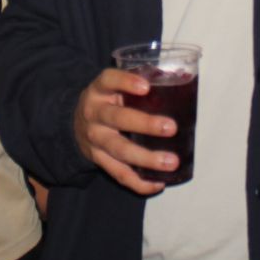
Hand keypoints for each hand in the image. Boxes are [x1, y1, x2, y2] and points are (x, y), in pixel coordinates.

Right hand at [73, 68, 175, 195]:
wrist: (75, 124)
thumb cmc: (107, 102)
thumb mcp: (113, 88)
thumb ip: (137, 83)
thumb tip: (184, 77)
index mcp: (99, 91)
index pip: (108, 80)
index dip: (126, 82)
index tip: (146, 87)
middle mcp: (94, 114)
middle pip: (117, 118)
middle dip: (145, 124)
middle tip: (171, 127)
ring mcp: (95, 139)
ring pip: (120, 150)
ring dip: (146, 158)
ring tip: (171, 161)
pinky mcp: (98, 160)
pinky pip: (118, 174)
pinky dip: (139, 182)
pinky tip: (158, 183)